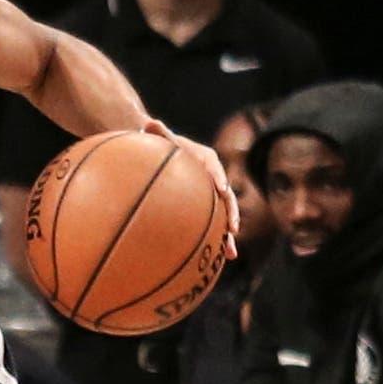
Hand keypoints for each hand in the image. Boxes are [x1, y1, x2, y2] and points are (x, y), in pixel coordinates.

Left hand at [143, 119, 239, 259]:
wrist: (160, 150)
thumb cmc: (158, 144)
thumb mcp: (158, 137)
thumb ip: (157, 132)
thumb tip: (148, 122)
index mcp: (205, 158)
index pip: (214, 167)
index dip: (218, 177)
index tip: (222, 189)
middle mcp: (213, 177)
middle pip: (225, 197)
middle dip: (231, 214)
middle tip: (234, 229)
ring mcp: (210, 194)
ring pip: (222, 216)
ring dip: (226, 235)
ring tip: (229, 254)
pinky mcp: (204, 206)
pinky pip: (210, 224)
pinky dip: (212, 240)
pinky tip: (211, 261)